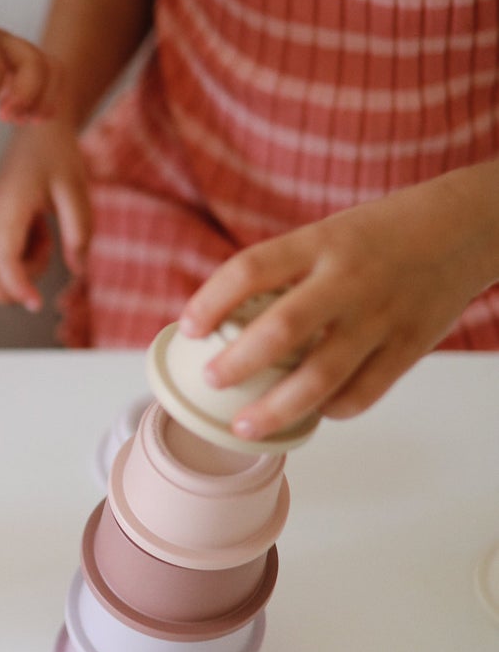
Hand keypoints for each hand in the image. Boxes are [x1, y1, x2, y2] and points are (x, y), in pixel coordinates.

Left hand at [0, 19, 58, 122]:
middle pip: (33, 60)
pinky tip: (31, 119)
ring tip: (23, 121)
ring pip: (50, 67)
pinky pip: (51, 76)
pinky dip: (49, 98)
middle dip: (26, 95)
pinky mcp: (21, 64)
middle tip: (6, 119)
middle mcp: (0, 39)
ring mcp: (14, 49)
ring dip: (44, 98)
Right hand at [0, 121, 90, 310]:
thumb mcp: (77, 190)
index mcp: (9, 205)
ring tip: (44, 244)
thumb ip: (79, 231)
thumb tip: (78, 270)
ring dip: (12, 274)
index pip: (2, 258)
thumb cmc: (59, 156)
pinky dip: (16, 259)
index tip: (37, 304)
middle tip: (37, 282)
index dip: (16, 287)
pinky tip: (40, 233)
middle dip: (1, 291)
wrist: (38, 129)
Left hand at [180, 176, 496, 438]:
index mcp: (317, 243)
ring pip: (323, 373)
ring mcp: (380, 315)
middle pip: (282, 328)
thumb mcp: (325, 236)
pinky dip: (336, 408)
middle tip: (213, 380)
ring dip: (278, 406)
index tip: (188, 329)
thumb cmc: (379, 235)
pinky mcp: (411, 344)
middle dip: (239, 362)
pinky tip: (316, 412)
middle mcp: (347, 280)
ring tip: (246, 424)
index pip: (249, 269)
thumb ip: (285, 272)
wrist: (463, 228)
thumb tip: (227, 317)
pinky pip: (367, 390)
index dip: (211, 301)